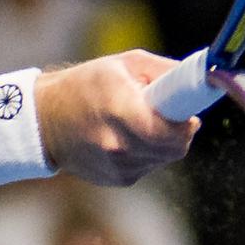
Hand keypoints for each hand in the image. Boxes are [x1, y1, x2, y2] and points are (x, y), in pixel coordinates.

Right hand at [35, 52, 199, 186]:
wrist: (44, 120)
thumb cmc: (86, 85)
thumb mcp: (124, 64)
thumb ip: (164, 71)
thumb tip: (201, 78)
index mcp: (119, 110)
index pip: (171, 132)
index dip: (185, 124)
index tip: (187, 114)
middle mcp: (118, 144)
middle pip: (173, 148)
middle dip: (178, 131)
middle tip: (169, 114)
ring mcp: (117, 166)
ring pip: (163, 158)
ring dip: (163, 142)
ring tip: (140, 122)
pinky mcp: (117, 180)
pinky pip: (149, 166)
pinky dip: (147, 152)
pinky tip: (127, 137)